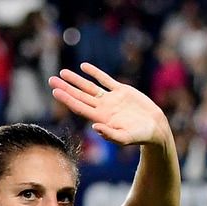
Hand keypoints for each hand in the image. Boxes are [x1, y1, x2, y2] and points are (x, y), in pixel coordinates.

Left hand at [49, 64, 169, 147]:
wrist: (155, 128)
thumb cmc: (140, 136)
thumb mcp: (125, 138)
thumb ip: (110, 134)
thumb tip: (94, 127)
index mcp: (101, 118)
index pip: (79, 107)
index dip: (67, 99)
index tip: (54, 92)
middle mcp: (103, 108)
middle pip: (80, 96)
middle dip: (66, 88)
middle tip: (51, 80)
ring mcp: (111, 99)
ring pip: (89, 87)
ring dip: (76, 80)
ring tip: (63, 72)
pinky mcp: (121, 91)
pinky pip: (105, 80)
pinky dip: (94, 73)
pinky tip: (84, 66)